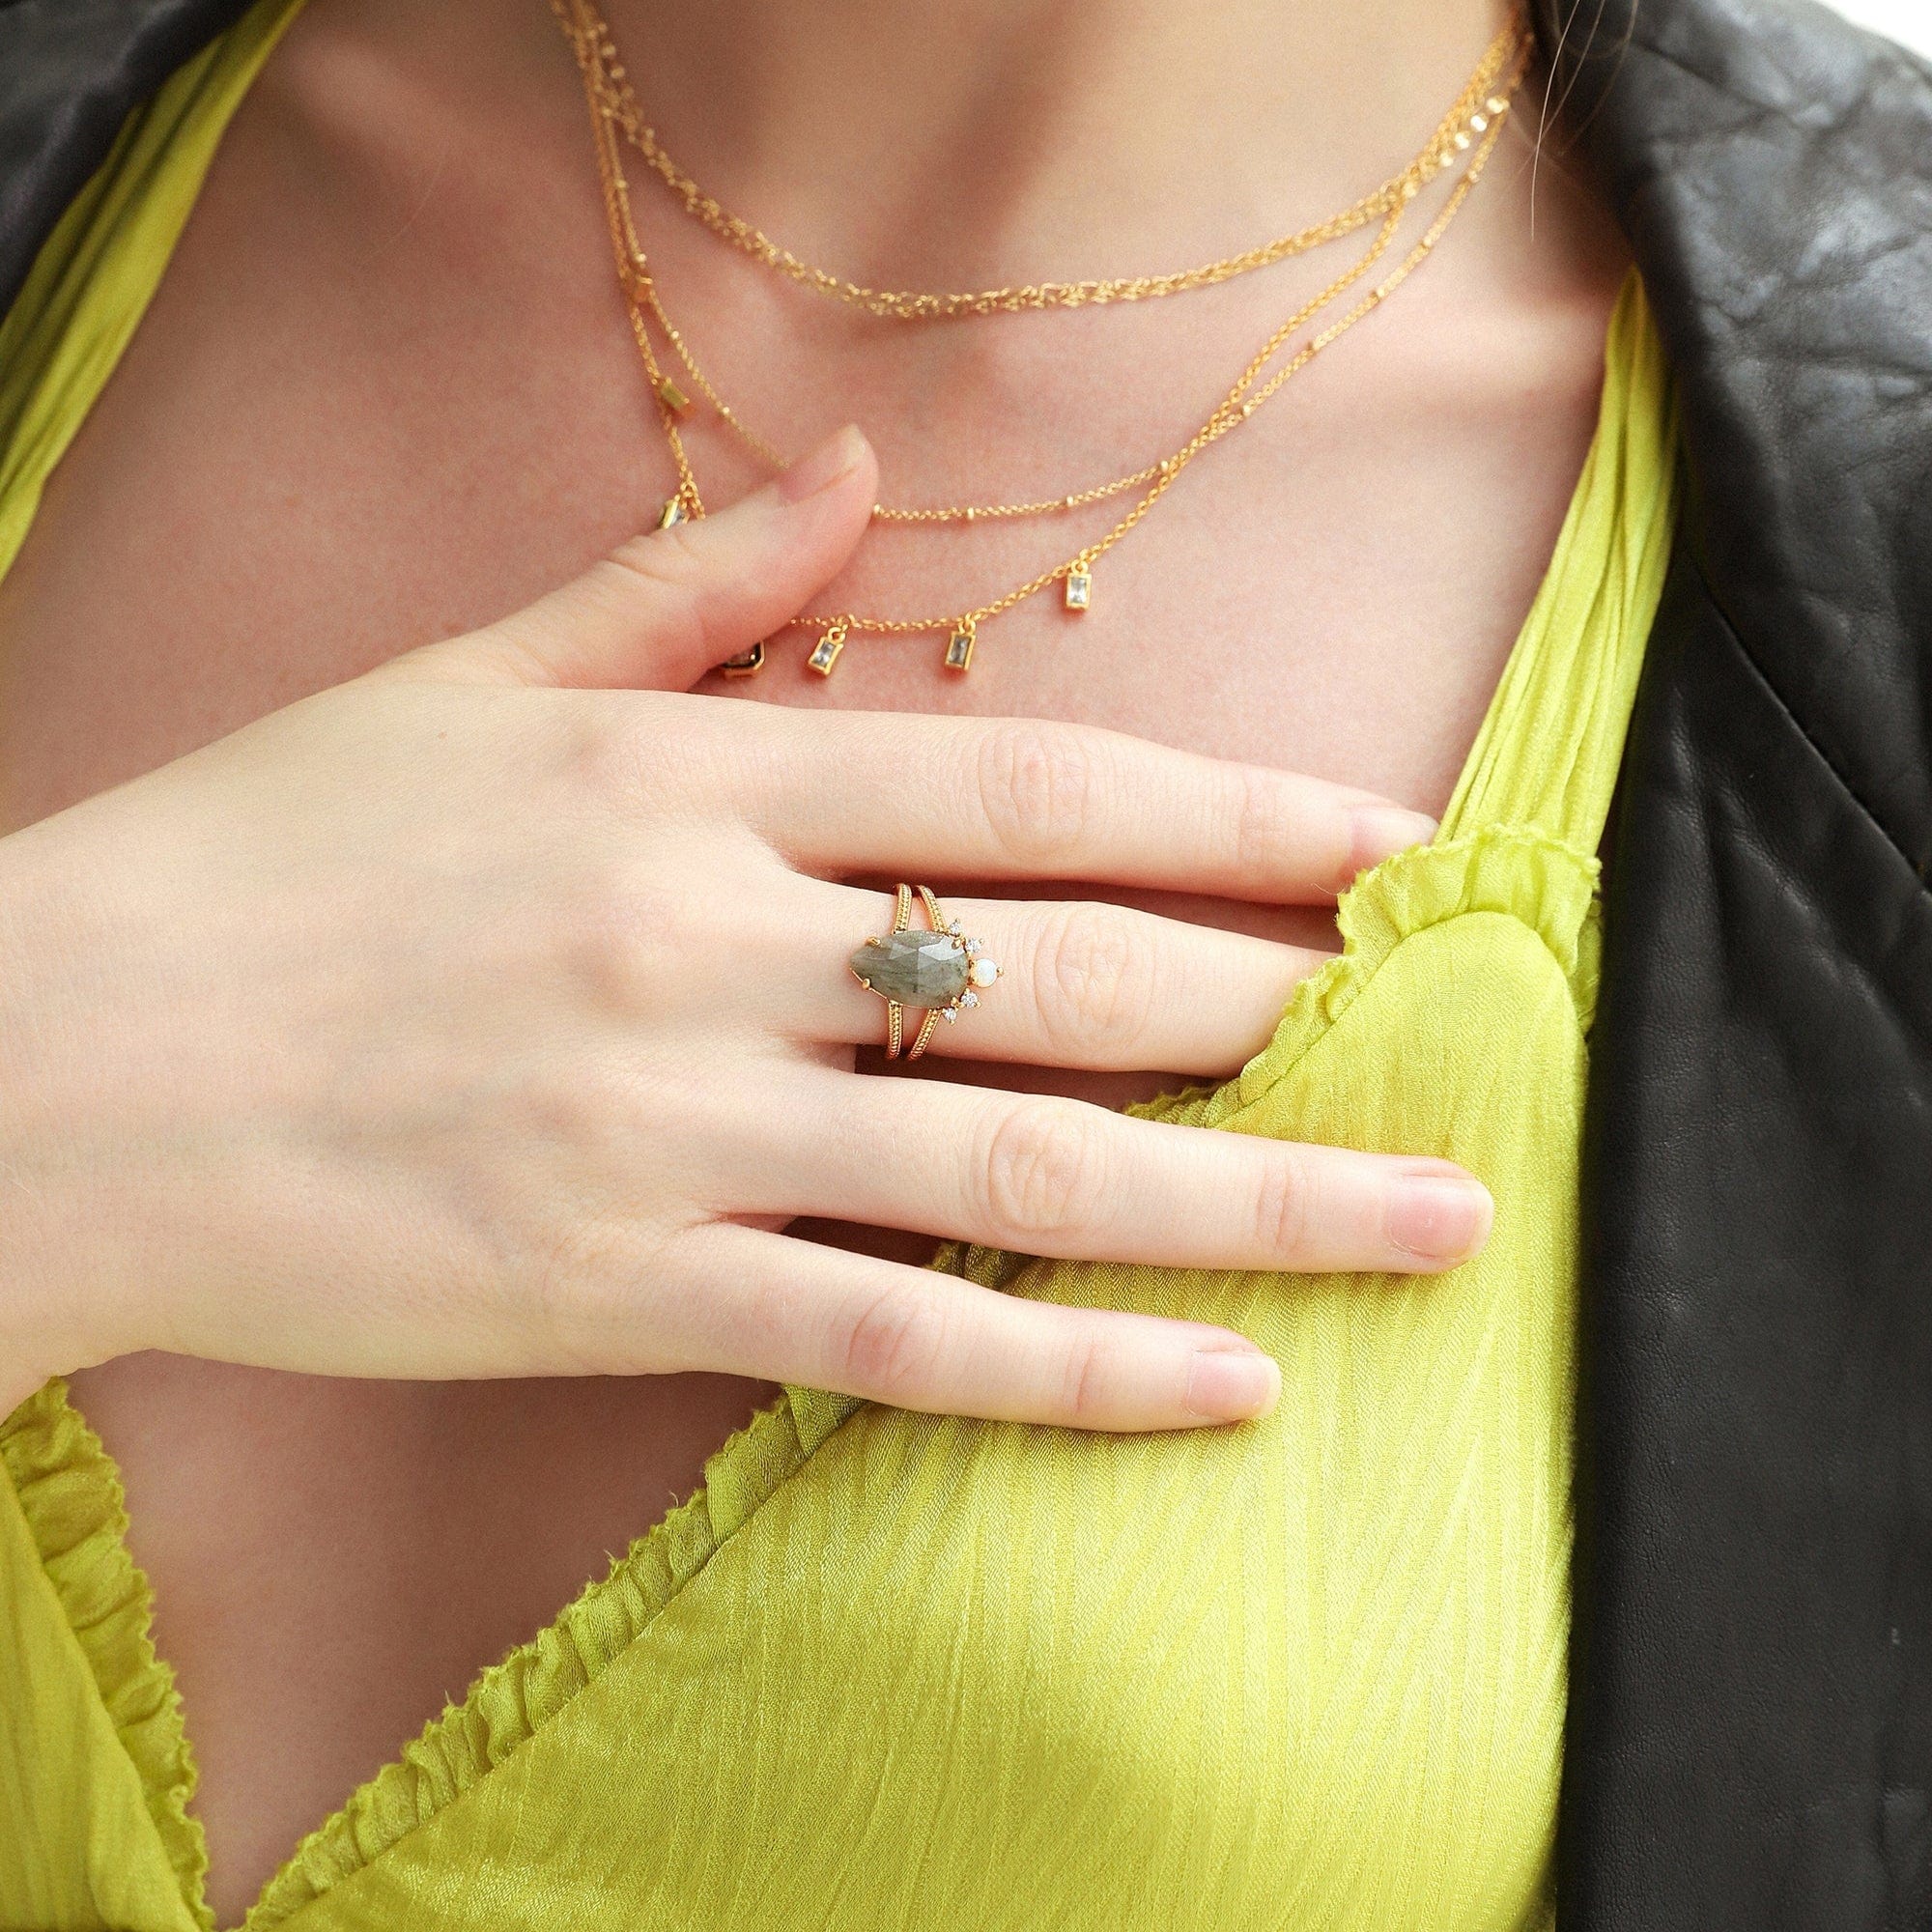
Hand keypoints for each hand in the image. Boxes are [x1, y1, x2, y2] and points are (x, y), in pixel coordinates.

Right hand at [0, 426, 1487, 1428]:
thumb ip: (688, 586)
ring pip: (1022, 1168)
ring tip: (1425, 1225)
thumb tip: (860, 484)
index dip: (1232, 808)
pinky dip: (1064, 1370)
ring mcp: (677, 1129)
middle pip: (1071, 975)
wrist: (61, 1053)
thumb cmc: (268, 852)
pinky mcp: (618, 1291)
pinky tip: (1217, 1385)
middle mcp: (713, 946)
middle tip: (1452, 1036)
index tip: (1387, 843)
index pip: (1031, 786)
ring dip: (1252, 1202)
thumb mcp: (473, 676)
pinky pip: (887, 1339)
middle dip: (1289, 1004)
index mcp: (691, 780)